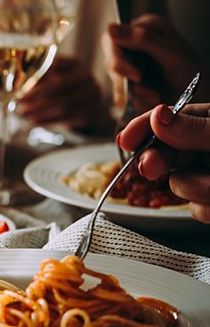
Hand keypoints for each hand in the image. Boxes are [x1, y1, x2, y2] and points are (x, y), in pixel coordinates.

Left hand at [17, 55, 108, 129]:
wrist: (91, 109)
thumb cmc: (66, 92)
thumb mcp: (57, 79)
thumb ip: (41, 78)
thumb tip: (17, 84)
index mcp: (75, 64)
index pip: (56, 65)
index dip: (38, 74)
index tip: (21, 83)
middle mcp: (86, 77)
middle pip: (60, 84)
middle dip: (37, 94)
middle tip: (20, 101)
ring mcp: (92, 95)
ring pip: (63, 104)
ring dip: (40, 110)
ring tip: (24, 114)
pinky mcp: (91, 112)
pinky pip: (68, 118)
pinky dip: (48, 121)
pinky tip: (34, 122)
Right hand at [102, 14, 202, 112]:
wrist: (200, 97)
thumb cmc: (192, 72)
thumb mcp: (170, 53)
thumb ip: (142, 39)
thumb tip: (110, 27)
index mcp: (145, 27)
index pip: (112, 39)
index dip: (118, 58)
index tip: (135, 75)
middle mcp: (135, 43)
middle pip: (110, 60)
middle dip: (126, 79)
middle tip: (145, 87)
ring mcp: (131, 63)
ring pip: (115, 79)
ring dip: (135, 92)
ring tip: (155, 96)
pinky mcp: (129, 81)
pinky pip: (120, 93)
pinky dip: (135, 100)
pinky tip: (152, 99)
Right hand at [118, 103, 209, 222]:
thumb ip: (194, 128)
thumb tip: (158, 116)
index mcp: (206, 122)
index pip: (165, 120)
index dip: (142, 129)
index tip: (125, 140)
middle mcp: (203, 148)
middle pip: (163, 153)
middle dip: (156, 161)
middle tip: (149, 167)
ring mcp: (206, 176)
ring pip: (179, 185)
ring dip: (198, 188)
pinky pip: (196, 210)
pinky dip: (208, 209)